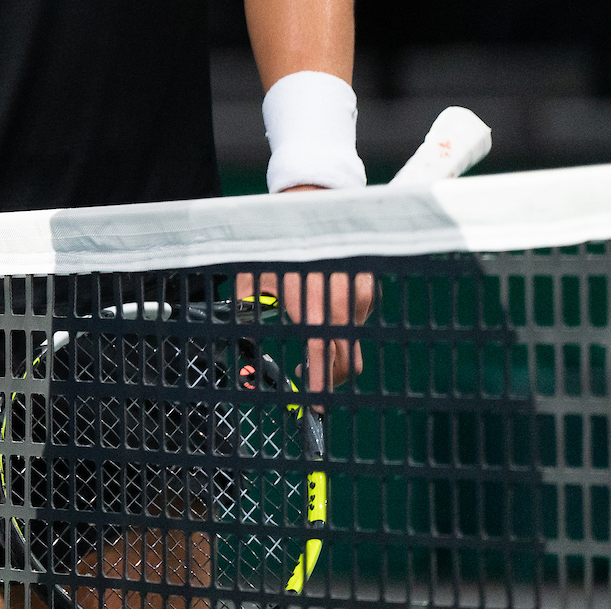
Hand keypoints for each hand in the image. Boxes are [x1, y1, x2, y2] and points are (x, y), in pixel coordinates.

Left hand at [236, 229, 375, 390]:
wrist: (313, 208)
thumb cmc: (279, 243)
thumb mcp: (253, 273)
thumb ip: (246, 307)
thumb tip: (240, 336)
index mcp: (311, 303)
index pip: (321, 354)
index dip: (320, 382)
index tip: (316, 403)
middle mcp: (341, 304)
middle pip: (347, 360)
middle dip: (331, 378)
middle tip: (311, 381)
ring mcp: (360, 297)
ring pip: (353, 341)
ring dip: (336, 348)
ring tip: (312, 336)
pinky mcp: (370, 289)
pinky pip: (359, 319)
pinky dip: (344, 325)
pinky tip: (326, 309)